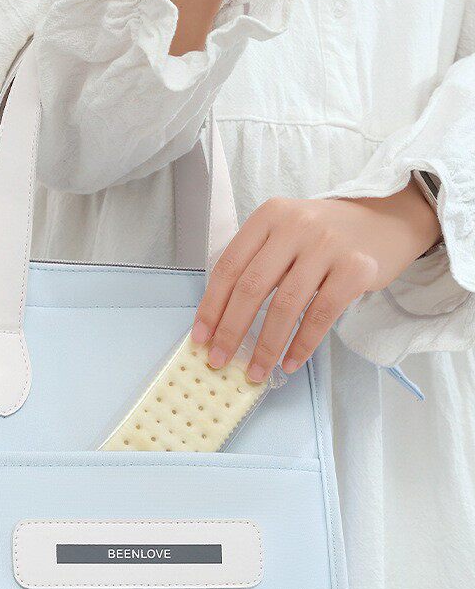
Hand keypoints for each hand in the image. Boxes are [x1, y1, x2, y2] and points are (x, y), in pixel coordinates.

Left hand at [191, 181, 441, 381]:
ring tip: (256, 371)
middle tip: (219, 361)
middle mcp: (295, 226)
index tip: (201, 339)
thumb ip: (256, 265)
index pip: (229, 267)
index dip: (211, 306)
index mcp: (268, 217)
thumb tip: (221, 322)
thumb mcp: (285, 234)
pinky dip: (302, 345)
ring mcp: (327, 245)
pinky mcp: (356, 268)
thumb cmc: (324, 237)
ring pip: (285, 305)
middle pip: (252, 287)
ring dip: (266, 346)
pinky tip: (290, 363)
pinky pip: (321, 315)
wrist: (387, 220)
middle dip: (231, 331)